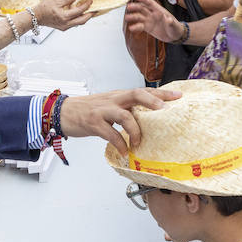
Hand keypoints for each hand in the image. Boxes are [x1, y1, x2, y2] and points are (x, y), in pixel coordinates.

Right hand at [33, 0, 92, 30]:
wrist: (35, 18)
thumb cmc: (43, 9)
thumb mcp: (56, 1)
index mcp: (64, 17)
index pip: (79, 11)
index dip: (86, 5)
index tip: (91, 0)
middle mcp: (66, 24)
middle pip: (83, 21)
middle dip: (90, 15)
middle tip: (96, 10)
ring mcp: (64, 27)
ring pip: (79, 23)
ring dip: (85, 18)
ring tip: (89, 11)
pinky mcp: (63, 27)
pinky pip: (74, 24)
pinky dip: (78, 19)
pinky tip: (79, 14)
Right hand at [58, 87, 181, 154]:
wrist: (62, 112)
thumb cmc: (88, 111)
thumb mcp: (109, 106)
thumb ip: (126, 110)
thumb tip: (146, 121)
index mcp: (119, 96)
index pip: (143, 91)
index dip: (161, 93)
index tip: (178, 96)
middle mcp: (113, 100)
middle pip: (136, 94)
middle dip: (153, 102)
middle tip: (165, 111)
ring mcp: (102, 110)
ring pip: (124, 115)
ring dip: (135, 129)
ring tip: (138, 142)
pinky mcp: (93, 122)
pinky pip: (109, 133)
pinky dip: (119, 143)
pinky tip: (123, 151)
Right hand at [125, 0, 184, 42]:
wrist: (175, 36)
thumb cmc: (176, 28)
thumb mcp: (175, 25)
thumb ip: (171, 22)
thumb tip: (168, 20)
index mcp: (160, 10)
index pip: (151, 3)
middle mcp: (153, 14)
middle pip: (143, 8)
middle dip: (135, 7)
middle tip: (128, 7)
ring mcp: (150, 20)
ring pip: (139, 17)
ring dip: (133, 16)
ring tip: (127, 18)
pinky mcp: (148, 27)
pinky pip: (140, 26)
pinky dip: (136, 27)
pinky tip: (131, 28)